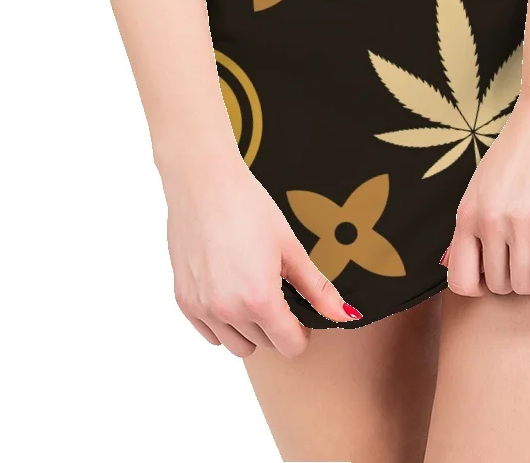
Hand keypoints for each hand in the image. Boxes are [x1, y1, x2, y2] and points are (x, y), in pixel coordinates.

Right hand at [161, 151, 358, 357]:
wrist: (203, 182)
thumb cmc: (249, 207)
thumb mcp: (290, 246)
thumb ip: (318, 288)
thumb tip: (345, 316)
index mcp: (260, 299)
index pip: (290, 347)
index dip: (302, 332)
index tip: (300, 312)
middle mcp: (228, 311)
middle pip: (265, 344)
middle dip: (276, 325)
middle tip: (276, 289)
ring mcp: (203, 309)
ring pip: (237, 346)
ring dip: (249, 329)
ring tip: (251, 291)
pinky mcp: (184, 302)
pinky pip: (210, 334)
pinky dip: (223, 323)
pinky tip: (229, 290)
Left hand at [443, 87, 529, 304]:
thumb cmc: (525, 139)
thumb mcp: (485, 180)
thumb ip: (477, 217)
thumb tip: (462, 258)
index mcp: (467, 210)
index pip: (458, 280)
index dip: (480, 285)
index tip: (498, 272)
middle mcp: (487, 220)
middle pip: (497, 286)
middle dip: (515, 281)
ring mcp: (519, 221)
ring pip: (524, 285)